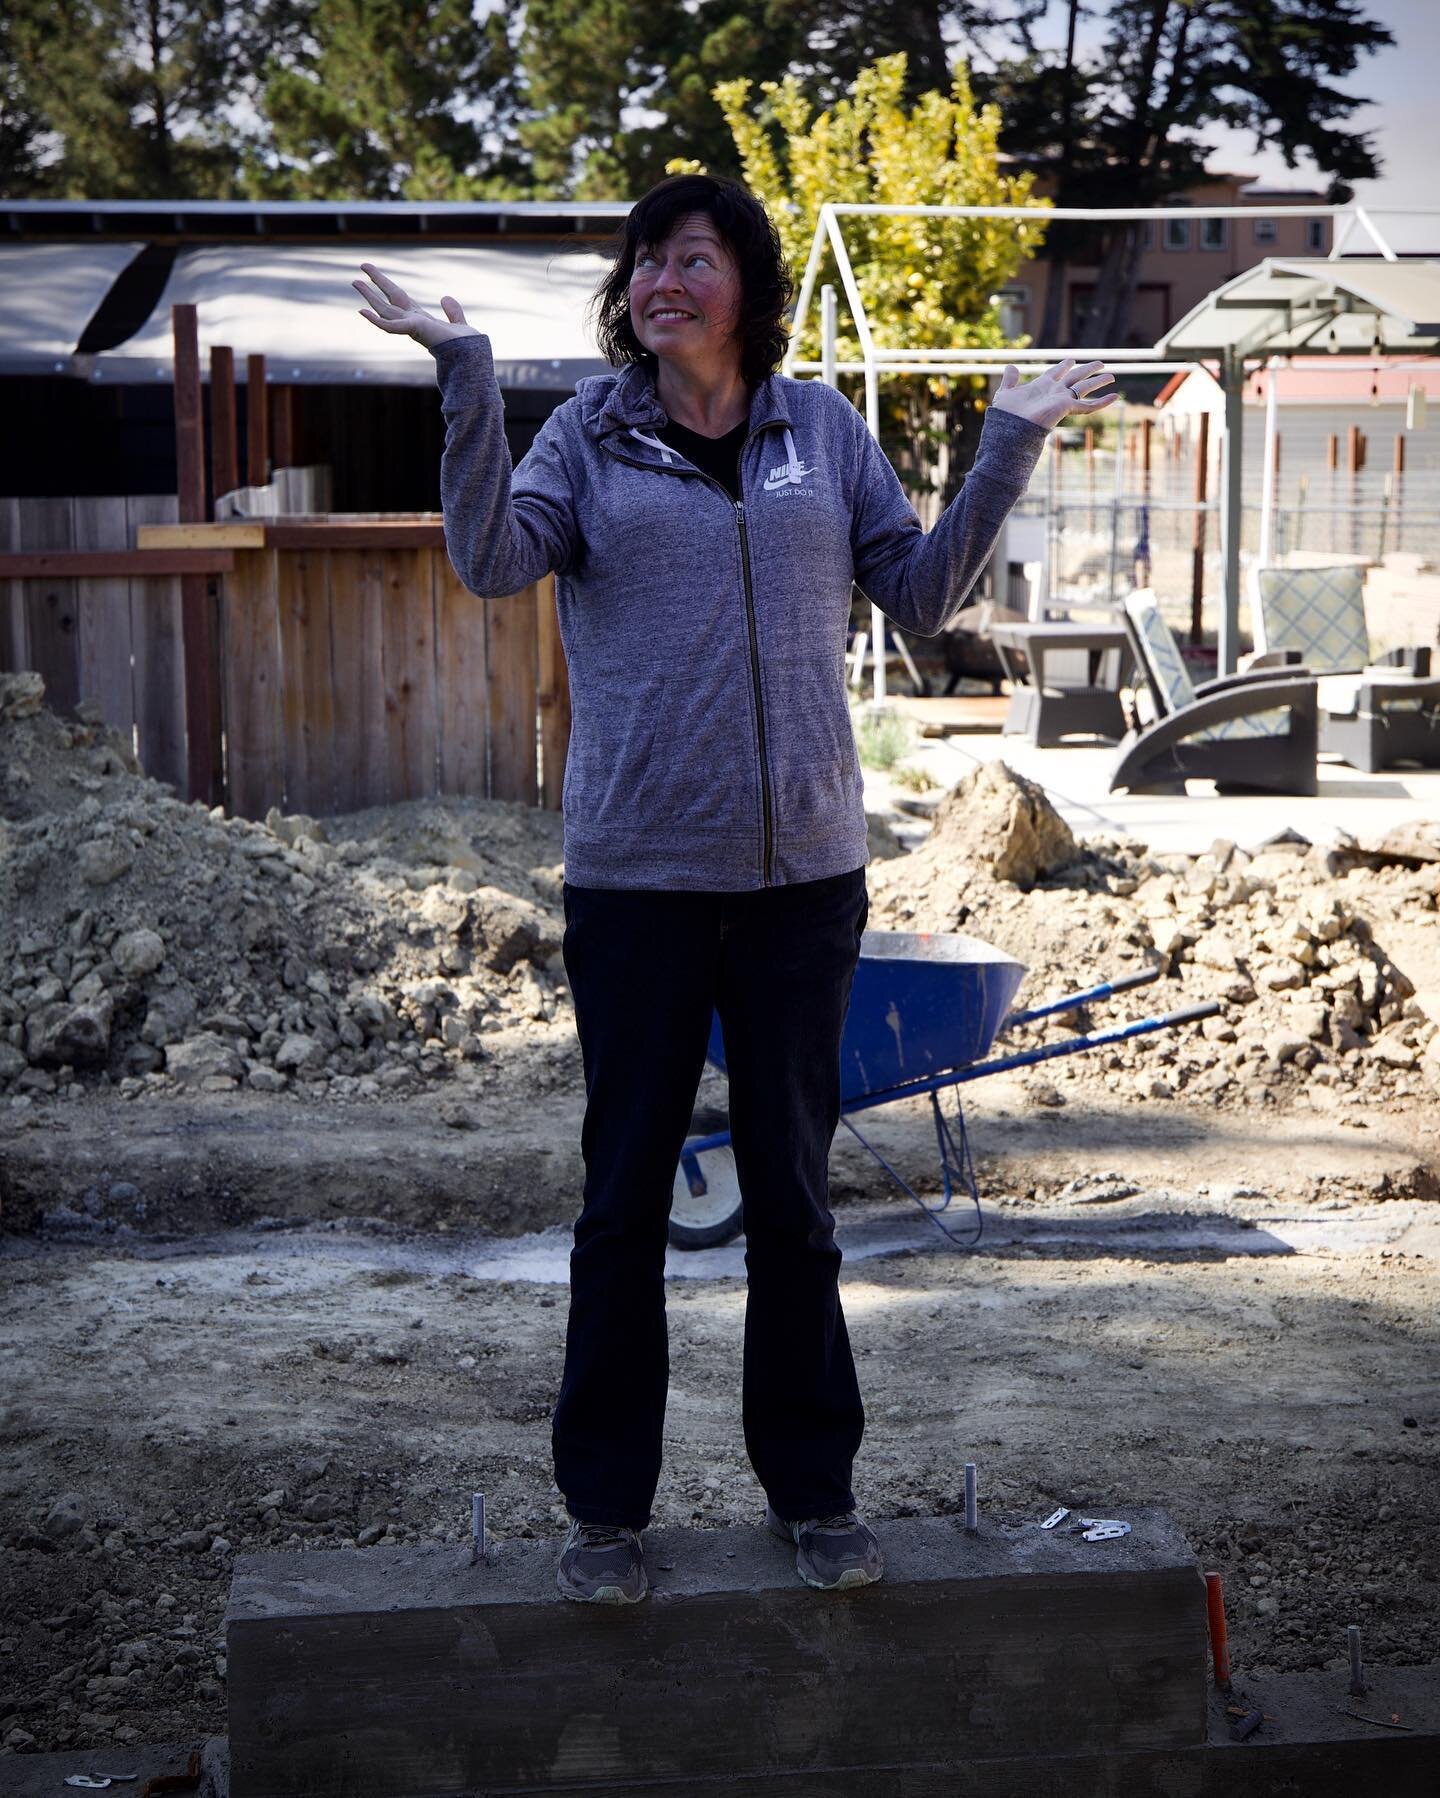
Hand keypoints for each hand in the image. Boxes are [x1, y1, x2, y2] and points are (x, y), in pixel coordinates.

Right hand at [352, 262, 478, 349]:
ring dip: (369, 296)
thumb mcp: (458, 323)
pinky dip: (376, 320)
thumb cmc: (466, 347)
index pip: (400, 299)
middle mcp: (412, 323)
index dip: (386, 286)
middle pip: (389, 300)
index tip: (374, 275)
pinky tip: (362, 311)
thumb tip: (445, 298)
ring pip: (384, 310)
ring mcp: (411, 327)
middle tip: (360, 269)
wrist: (471, 355)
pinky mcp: (414, 329)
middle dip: (376, 284)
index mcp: (420, 320)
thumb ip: (453, 312)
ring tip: (355, 281)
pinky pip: (390, 326)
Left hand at [990, 358, 1116, 429]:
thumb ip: (1010, 380)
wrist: (1010, 427)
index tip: (1071, 360)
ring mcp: (1062, 400)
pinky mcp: (1067, 408)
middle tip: (1100, 363)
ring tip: (1112, 376)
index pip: (1056, 373)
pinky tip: (1115, 396)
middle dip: (1087, 370)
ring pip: (1085, 388)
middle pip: (1075, 377)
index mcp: (1041, 386)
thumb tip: (1011, 367)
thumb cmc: (1006, 413)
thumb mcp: (1006, 392)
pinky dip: (1102, 402)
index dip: (1063, 366)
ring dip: (1098, 381)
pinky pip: (1088, 405)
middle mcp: (1055, 392)